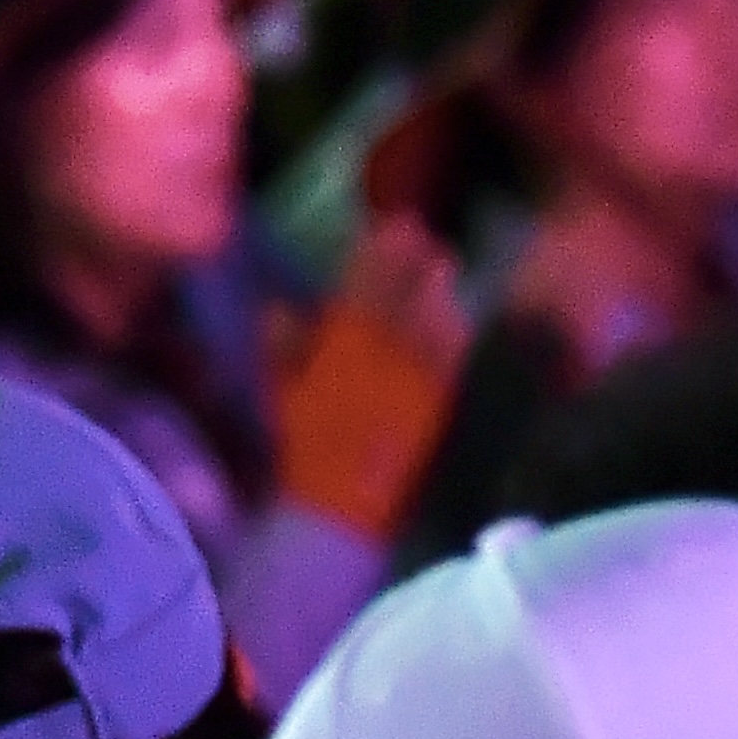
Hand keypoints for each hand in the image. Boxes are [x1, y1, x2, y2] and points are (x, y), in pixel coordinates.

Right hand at [271, 214, 470, 544]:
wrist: (336, 510)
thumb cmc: (301, 453)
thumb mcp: (282, 398)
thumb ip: (284, 352)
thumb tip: (280, 311)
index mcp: (338, 355)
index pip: (360, 293)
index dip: (375, 258)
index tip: (387, 228)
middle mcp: (381, 360)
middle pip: (400, 302)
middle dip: (411, 266)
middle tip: (423, 233)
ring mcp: (413, 383)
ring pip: (429, 325)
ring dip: (437, 293)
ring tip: (445, 263)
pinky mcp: (433, 407)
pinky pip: (446, 362)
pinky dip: (451, 336)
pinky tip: (457, 318)